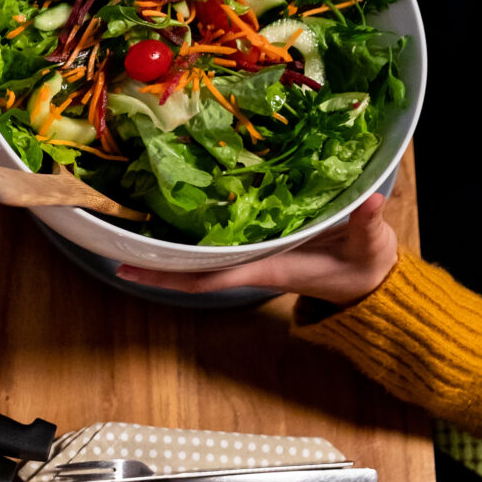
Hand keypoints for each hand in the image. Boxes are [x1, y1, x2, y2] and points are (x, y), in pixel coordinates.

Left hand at [116, 193, 399, 305]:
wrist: (369, 279)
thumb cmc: (364, 264)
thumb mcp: (369, 243)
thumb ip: (367, 223)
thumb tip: (369, 202)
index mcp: (267, 267)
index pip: (207, 277)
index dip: (168, 277)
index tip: (128, 270)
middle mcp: (251, 263)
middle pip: (191, 268)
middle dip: (153, 262)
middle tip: (112, 244)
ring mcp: (253, 255)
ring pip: (201, 255)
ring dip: (168, 246)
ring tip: (130, 225)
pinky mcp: (262, 243)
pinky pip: (219, 239)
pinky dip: (195, 228)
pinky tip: (176, 209)